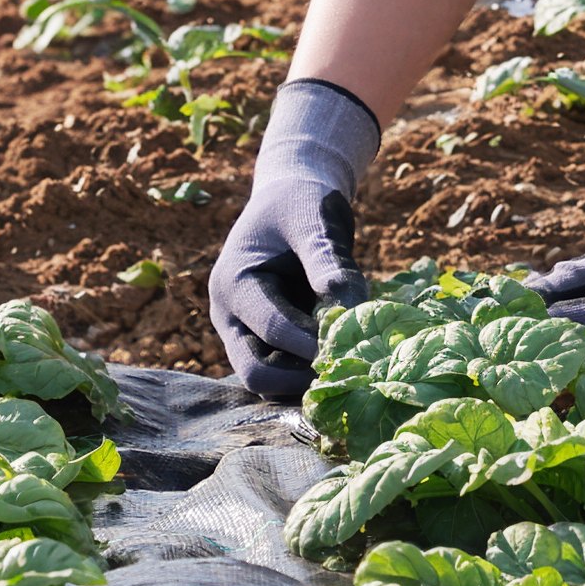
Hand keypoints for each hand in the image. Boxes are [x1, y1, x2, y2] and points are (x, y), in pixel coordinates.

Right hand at [208, 182, 364, 398]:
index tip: (354, 349)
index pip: (271, 328)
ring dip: (307, 383)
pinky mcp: (267, 345)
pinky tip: (346, 366)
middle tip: (349, 371)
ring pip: (270, 383)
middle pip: (256, 373)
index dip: (313, 343)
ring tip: (350, 370)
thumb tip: (350, 311)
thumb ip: (329, 264)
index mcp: (234, 285)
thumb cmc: (302, 205)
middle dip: (301, 378)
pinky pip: (285, 376)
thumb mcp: (315, 223)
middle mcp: (230, 318)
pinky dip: (312, 376)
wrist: (295, 201)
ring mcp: (245, 335)